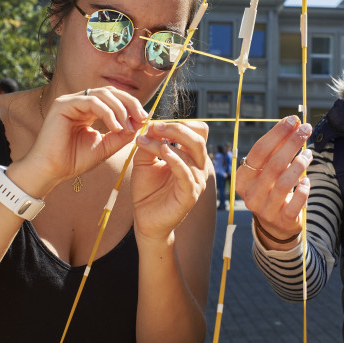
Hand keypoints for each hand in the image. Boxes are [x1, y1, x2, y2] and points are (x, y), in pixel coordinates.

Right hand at [20, 86, 147, 193]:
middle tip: (142, 118)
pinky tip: (115, 127)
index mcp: (88, 110)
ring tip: (126, 127)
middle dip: (130, 103)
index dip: (131, 106)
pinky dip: (107, 113)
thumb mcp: (105, 146)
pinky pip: (92, 102)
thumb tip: (140, 123)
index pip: (114, 98)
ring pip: (103, 94)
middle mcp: (79, 102)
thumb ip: (121, 134)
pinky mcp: (63, 104)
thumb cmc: (74, 160)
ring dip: (120, 110)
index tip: (144, 119)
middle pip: (111, 91)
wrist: (52, 171)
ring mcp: (70, 101)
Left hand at [131, 120, 209, 242]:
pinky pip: (186, 172)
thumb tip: (150, 128)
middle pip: (198, 138)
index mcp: (191, 157)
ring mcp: (197, 181)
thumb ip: (149, 144)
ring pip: (191, 152)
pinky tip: (163, 150)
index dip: (180, 123)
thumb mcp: (144, 162)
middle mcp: (198, 167)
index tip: (156, 123)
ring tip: (146, 139)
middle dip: (176, 127)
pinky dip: (175, 158)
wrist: (145, 219)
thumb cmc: (147, 191)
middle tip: (154, 126)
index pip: (198, 131)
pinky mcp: (190, 194)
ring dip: (167, 141)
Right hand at [235, 116, 312, 243]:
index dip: (277, 133)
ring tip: (309, 153)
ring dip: (300, 164)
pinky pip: (295, 203)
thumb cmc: (271, 189)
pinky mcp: (282, 220)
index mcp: (243, 178)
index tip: (293, 119)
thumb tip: (293, 123)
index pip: (259, 151)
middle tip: (306, 129)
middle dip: (292, 143)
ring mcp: (265, 209)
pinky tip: (308, 181)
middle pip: (273, 164)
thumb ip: (277, 150)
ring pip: (284, 182)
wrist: (274, 225)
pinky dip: (303, 190)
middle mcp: (250, 194)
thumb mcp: (267, 171)